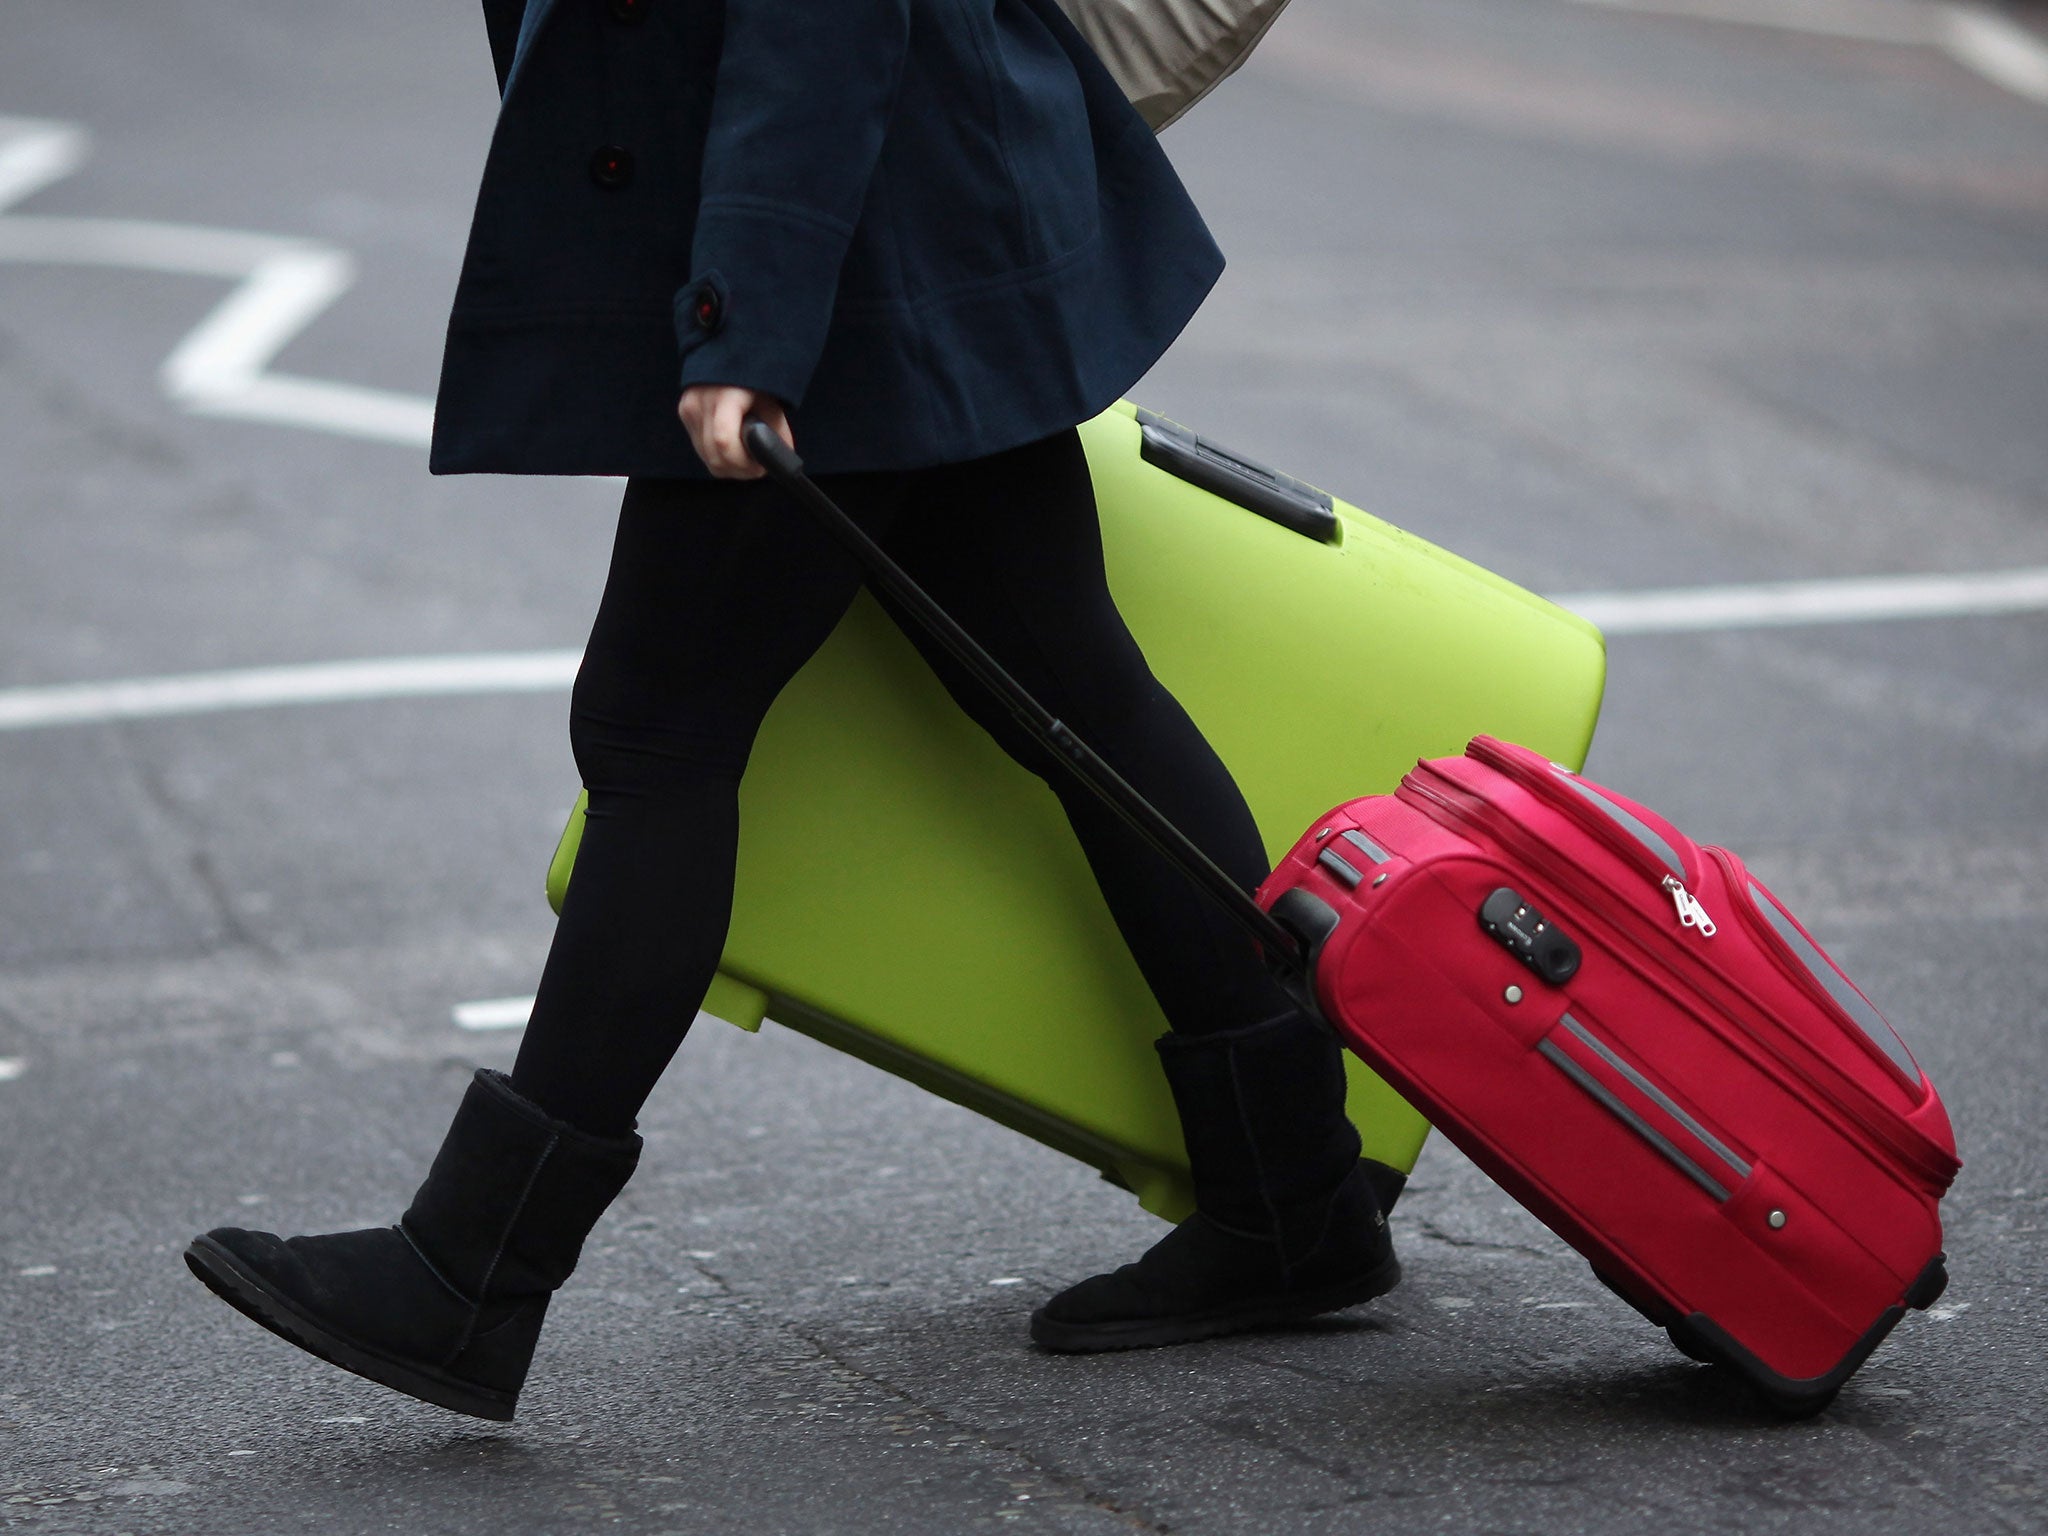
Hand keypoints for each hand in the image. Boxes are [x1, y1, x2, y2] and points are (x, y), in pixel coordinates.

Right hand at [678, 385, 793, 478]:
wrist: (726, 350)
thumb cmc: (754, 375)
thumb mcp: (771, 400)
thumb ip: (777, 430)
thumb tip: (783, 458)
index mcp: (724, 397)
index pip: (724, 442)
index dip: (743, 463)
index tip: (760, 467)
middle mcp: (700, 403)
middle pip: (714, 457)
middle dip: (739, 470)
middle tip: (757, 468)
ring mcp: (688, 409)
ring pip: (706, 458)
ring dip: (729, 466)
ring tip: (747, 460)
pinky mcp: (684, 413)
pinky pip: (700, 448)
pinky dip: (718, 455)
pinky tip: (732, 448)